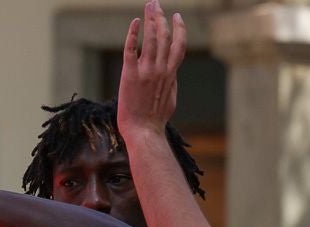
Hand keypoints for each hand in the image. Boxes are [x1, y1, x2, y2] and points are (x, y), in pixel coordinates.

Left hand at [117, 0, 186, 139]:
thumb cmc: (156, 119)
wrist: (143, 131)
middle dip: (161, 17)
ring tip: (148, 6)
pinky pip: (131, 49)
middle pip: (164, 36)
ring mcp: (145, 71)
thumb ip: (171, 82)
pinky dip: (133, 34)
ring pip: (150, 39)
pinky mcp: (130, 74)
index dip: (179, 28)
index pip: (179, 45)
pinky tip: (134, 22)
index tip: (177, 16)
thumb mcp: (171, 99)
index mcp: (171, 74)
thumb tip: (172, 74)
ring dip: (150, 19)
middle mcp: (160, 69)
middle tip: (156, 4)